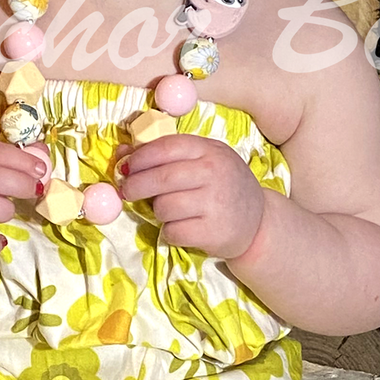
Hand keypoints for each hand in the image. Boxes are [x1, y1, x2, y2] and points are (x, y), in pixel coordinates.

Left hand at [117, 133, 264, 258]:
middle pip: (161, 177)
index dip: (140, 157)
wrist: (258, 222)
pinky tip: (181, 228)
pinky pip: (173, 231)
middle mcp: (215, 173)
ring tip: (169, 211)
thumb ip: (165, 156)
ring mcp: (216, 203)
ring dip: (157, 211)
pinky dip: (170, 232)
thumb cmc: (223, 187)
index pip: (167, 147)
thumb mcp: (202, 162)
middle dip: (136, 185)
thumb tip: (122, 153)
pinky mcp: (214, 232)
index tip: (126, 167)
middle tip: (128, 191)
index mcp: (210, 151)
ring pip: (164, 206)